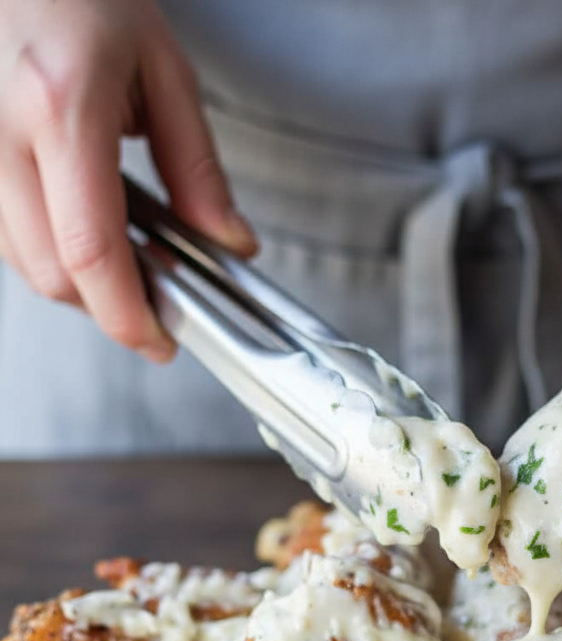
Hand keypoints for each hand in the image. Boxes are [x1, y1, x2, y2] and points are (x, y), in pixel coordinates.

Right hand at [0, 0, 256, 361]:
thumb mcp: (163, 68)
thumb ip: (197, 168)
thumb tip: (228, 244)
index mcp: (61, 105)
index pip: (91, 252)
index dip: (128, 315)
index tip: (160, 340)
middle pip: (51, 274)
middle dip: (108, 304)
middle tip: (156, 297)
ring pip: (21, 263)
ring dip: (76, 278)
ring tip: (122, 247)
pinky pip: (2, 235)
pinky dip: (46, 248)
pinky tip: (77, 221)